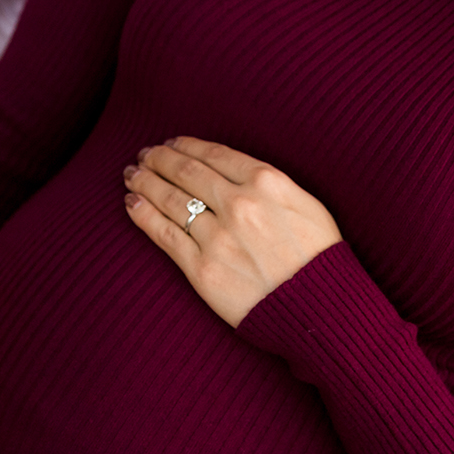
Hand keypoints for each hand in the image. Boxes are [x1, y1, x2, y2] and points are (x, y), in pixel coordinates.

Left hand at [123, 137, 340, 327]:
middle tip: (146, 154)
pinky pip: (164, 235)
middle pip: (185, 172)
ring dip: (145, 182)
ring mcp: (217, 236)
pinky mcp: (202, 269)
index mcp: (266, 181)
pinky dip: (144, 215)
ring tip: (132, 175)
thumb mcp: (307, 204)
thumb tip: (236, 171)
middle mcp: (238, 203)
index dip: (186, 145)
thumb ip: (271, 183)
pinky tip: (132, 203)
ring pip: (169, 199)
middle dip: (160, 159)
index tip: (172, 143)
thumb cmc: (320, 258)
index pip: (213, 154)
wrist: (320, 309)